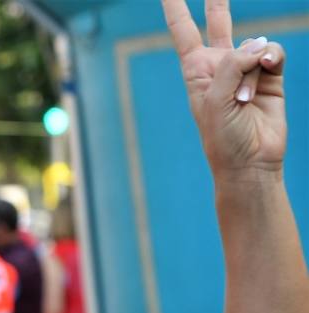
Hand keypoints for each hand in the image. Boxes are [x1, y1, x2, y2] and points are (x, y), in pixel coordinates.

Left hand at [162, 0, 285, 178]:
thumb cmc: (222, 135)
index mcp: (195, 70)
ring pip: (253, 44)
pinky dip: (270, 59)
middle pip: (218, 20)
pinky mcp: (271, 74)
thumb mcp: (214, 99)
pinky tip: (268, 71)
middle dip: (218, 0)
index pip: (184, 31)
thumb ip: (231, 64)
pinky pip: (272, 52)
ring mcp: (246, 68)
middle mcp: (220, 64)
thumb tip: (257, 46)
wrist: (250, 159)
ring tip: (244, 99)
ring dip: (251, 68)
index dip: (176, 8)